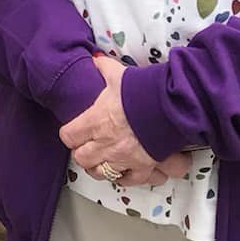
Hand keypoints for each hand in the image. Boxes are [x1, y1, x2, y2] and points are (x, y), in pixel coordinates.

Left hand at [80, 57, 191, 183]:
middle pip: (82, 158)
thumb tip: (97, 59)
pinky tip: (125, 171)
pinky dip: (125, 178)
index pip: (68, 136)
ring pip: (101, 173)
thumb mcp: (119, 75)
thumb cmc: (142, 91)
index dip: (70, 134)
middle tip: (89, 147)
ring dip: (100, 167)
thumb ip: (105, 69)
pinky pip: (128, 180)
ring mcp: (124, 158)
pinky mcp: (143, 166)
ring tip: (104, 160)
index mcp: (95, 121)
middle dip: (83, 153)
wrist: (170, 107)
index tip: (74, 132)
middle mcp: (105, 143)